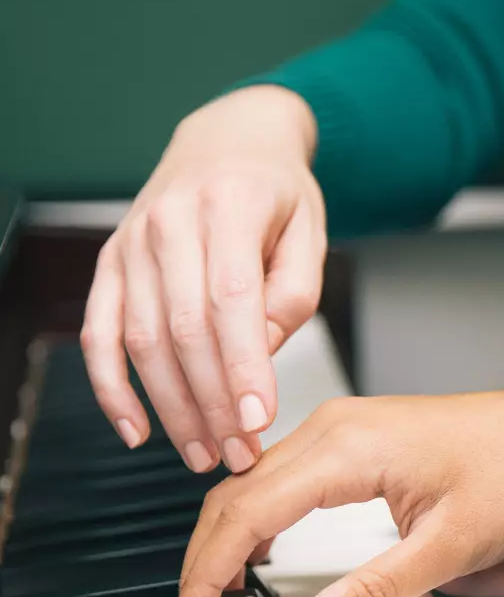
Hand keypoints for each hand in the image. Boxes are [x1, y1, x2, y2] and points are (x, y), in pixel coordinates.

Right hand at [81, 85, 326, 472]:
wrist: (229, 140)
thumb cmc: (277, 193)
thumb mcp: (310, 234)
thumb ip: (292, 296)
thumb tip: (257, 358)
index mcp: (229, 206)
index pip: (232, 300)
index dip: (244, 367)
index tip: (259, 422)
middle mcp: (170, 222)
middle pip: (185, 330)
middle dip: (213, 404)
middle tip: (240, 456)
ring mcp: (132, 243)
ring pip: (142, 341)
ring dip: (172, 409)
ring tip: (204, 455)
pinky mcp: (111, 264)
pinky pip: (99, 334)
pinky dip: (111, 387)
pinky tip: (136, 431)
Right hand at [166, 388, 503, 596]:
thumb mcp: (450, 547)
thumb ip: (375, 592)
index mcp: (348, 447)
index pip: (248, 511)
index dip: (208, 572)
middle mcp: (335, 427)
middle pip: (238, 493)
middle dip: (205, 560)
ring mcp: (345, 426)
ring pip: (255, 482)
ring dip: (227, 538)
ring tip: (215, 596)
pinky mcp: (358, 437)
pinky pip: (285, 475)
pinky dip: (258, 517)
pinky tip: (258, 553)